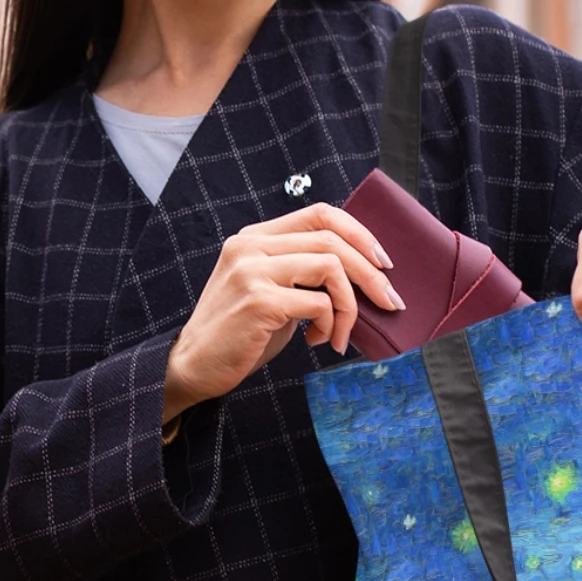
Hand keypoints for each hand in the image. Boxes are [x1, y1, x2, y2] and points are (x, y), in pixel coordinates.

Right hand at [163, 203, 400, 420]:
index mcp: (254, 237)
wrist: (192, 367)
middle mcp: (251, 246)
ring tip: (341, 334)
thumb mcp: (270, 291)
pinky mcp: (259, 300)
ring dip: (350, 306)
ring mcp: (252, 271)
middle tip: (389, 301)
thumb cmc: (240, 334)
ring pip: (330, 268)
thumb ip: (302, 273)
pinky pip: (318, 303)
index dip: (358, 233)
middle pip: (332, 241)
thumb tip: (361, 274)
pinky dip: (331, 325)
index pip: (319, 213)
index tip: (382, 262)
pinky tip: (319, 342)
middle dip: (370, 274)